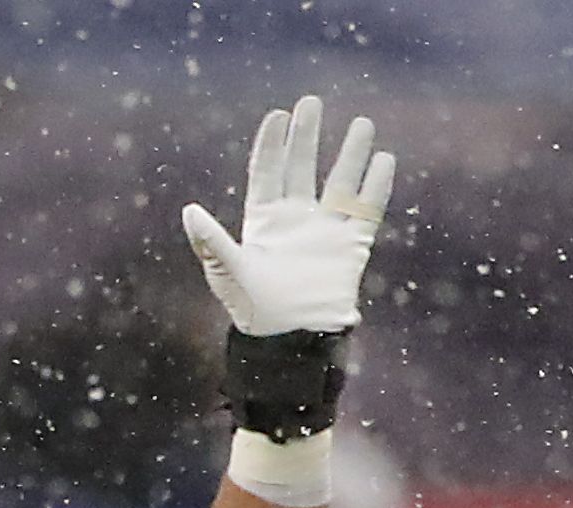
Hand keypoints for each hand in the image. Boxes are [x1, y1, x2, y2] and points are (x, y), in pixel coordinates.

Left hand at [183, 96, 394, 336]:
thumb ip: (211, 242)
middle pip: (302, 167)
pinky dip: (376, 186)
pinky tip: (383, 160)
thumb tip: (189, 211)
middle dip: (306, 136)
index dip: (272, 144)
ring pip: (340, 181)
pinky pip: (367, 209)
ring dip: (350, 153)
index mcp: (264, 221)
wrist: (291, 340)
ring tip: (362, 123)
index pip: (268, 172)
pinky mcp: (351, 245)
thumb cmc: (253, 310)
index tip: (279, 115)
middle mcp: (295, 219)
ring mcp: (325, 230)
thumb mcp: (227, 273)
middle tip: (312, 102)